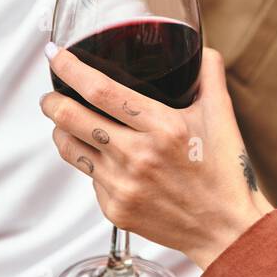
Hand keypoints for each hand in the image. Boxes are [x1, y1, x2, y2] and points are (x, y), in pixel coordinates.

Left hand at [40, 43, 273, 268]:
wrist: (226, 229)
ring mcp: (123, 185)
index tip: (56, 56)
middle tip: (50, 95)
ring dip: (61, 131)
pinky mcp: (115, 210)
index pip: (100, 90)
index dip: (70, 69)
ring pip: (69, 149)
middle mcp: (138, 156)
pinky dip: (91, 163)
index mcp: (163, 126)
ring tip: (66, 124)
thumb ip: (209, 75)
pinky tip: (105, 159)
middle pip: (71, 118)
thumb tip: (202, 47)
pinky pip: (88, 178)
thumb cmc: (224, 172)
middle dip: (52, 101)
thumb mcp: (222, 116)